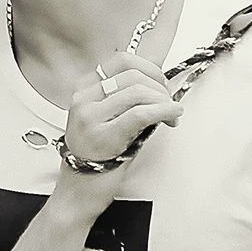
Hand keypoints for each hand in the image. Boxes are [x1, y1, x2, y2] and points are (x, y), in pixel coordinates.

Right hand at [53, 52, 182, 221]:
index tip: (162, 84)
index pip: (122, 60)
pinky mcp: (102, 135)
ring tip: (171, 115)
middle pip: (133, 75)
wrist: (79, 190)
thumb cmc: (99, 154)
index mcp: (84, 88)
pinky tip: (172, 116)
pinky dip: (163, 111)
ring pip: (138, 92)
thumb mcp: (110, 116)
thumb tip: (159, 80)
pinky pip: (140, 113)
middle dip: (161, 86)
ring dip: (164, 101)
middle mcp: (83, 98)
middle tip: (170, 103)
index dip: (150, 68)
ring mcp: (90, 116)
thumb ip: (128, 96)